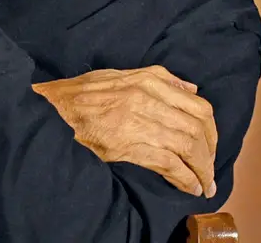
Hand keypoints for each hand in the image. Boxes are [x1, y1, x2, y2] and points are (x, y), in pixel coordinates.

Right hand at [32, 65, 218, 197]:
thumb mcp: (118, 75)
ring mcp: (137, 122)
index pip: (197, 106)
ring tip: (205, 184)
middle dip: (210, 154)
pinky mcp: (127, 145)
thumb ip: (157, 78)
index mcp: (146, 81)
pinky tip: (189, 187)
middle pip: (197, 129)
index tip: (211, 146)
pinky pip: (168, 163)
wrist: (49, 110)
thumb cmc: (80, 93)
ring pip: (187, 147)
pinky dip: (185, 178)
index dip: (211, 131)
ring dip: (202, 170)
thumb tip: (191, 88)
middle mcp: (146, 99)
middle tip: (210, 171)